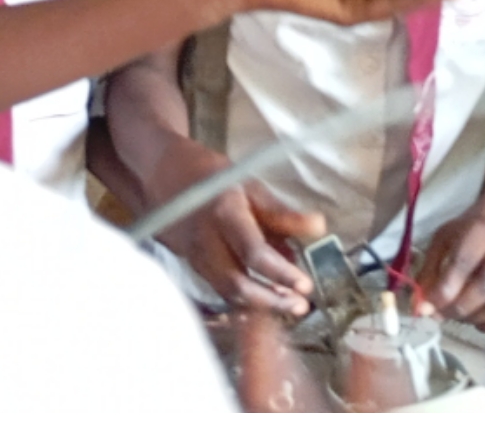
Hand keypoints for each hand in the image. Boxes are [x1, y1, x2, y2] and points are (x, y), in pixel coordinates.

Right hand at [149, 138, 323, 314]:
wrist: (164, 178)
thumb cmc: (214, 178)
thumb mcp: (250, 186)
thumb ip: (282, 212)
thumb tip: (319, 228)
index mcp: (224, 214)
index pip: (253, 252)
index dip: (281, 273)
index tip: (306, 285)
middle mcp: (206, 242)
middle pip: (237, 283)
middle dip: (271, 301)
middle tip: (301, 306)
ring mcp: (196, 258)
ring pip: (228, 293)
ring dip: (260, 305)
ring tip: (290, 307)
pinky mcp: (194, 268)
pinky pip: (221, 290)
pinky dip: (245, 300)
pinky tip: (267, 302)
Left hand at [417, 213, 484, 331]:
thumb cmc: (466, 235)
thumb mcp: (442, 241)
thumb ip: (430, 273)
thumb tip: (422, 308)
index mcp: (483, 229)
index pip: (467, 260)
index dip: (447, 287)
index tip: (428, 305)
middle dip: (459, 308)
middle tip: (441, 314)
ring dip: (472, 318)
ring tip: (458, 313)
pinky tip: (478, 319)